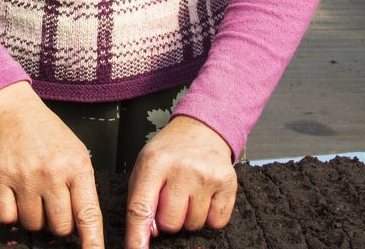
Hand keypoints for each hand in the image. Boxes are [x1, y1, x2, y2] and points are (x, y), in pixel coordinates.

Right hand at [0, 83, 104, 248]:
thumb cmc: (50, 137)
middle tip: (53, 201)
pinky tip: (16, 195)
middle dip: (57, 222)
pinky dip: (11, 213)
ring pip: (32, 225)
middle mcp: (52, 173)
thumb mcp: (77, 155)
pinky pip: (6, 217)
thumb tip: (85, 229)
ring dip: (34, 216)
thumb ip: (83, 189)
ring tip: (34, 192)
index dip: (93, 242)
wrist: (15, 113)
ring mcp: (25, 176)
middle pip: (59, 227)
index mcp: (77, 167)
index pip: (88, 215)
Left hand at [124, 116, 236, 248]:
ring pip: (194, 225)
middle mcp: (182, 169)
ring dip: (189, 217)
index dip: (137, 235)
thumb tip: (150, 234)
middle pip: (171, 223)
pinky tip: (204, 197)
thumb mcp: (145, 166)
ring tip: (189, 194)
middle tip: (171, 199)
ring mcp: (207, 176)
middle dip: (168, 219)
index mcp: (154, 163)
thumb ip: (141, 200)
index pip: (141, 207)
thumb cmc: (169, 152)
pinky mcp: (228, 183)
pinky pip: (217, 222)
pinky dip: (210, 216)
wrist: (200, 129)